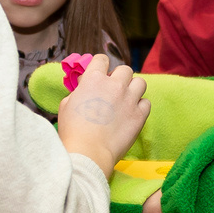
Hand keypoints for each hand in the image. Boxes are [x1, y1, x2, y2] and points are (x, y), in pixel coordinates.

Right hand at [55, 55, 150, 169]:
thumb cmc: (73, 131)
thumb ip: (79, 92)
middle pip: (125, 69)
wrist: (88, 153)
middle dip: (120, 77)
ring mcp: (129, 99)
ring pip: (140, 82)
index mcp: (94, 79)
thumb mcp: (66, 104)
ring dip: (134, 88)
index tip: (100, 73)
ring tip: (127, 99)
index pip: (101, 59)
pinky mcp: (140, 115)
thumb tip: (84, 89)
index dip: (100, 65)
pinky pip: (146, 103)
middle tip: (114, 89)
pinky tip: (132, 114)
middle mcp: (114, 85)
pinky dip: (140, 106)